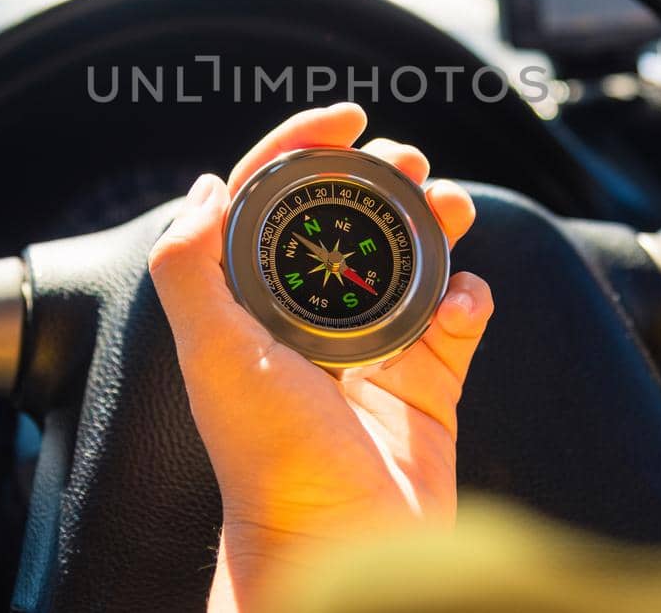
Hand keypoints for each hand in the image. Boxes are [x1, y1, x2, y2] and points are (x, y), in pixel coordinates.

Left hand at [147, 103, 492, 611]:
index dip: (307, 144)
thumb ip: (189, 265)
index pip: (277, 198)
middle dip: (384, 174)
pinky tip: (464, 302)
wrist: (340, 544)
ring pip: (415, 256)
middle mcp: (314, 318)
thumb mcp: (212, 352)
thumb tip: (203, 187)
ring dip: (437, 219)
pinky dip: (471, 297)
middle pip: (355, 216)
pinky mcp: (428, 380)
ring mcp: (376, 347)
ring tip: (451, 206)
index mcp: (257, 303)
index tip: (348, 115)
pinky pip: (461, 317)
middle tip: (408, 160)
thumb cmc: (269, 456)